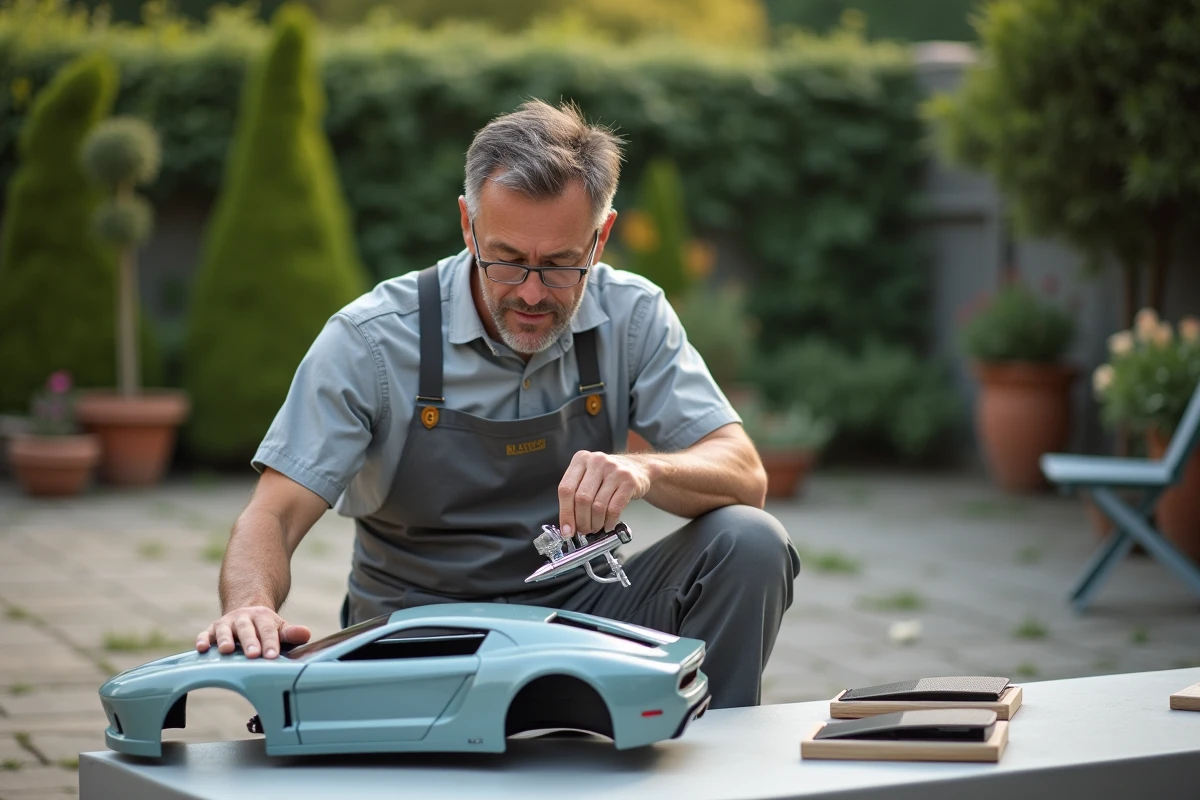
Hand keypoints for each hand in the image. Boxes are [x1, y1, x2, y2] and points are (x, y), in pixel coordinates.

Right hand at [196, 606, 310, 658]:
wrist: (246, 612)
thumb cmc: (266, 628)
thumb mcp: (279, 628)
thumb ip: (291, 633)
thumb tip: (306, 634)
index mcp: (263, 617)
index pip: (268, 630)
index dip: (271, 643)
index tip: (273, 656)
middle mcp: (243, 618)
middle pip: (247, 629)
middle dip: (250, 642)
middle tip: (253, 655)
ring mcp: (226, 624)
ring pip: (225, 630)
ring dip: (225, 639)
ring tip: (227, 650)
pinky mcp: (211, 630)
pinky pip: (205, 634)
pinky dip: (202, 640)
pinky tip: (201, 648)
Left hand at [558, 451, 652, 536]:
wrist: (637, 468)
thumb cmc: (608, 476)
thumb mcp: (588, 477)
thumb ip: (575, 496)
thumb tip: (567, 525)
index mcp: (581, 459)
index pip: (566, 489)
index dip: (565, 513)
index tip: (566, 530)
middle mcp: (597, 462)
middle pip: (582, 499)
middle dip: (581, 521)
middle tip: (583, 530)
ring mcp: (614, 470)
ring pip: (598, 506)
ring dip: (595, 523)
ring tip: (595, 528)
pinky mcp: (629, 481)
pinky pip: (614, 508)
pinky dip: (609, 521)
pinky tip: (608, 525)